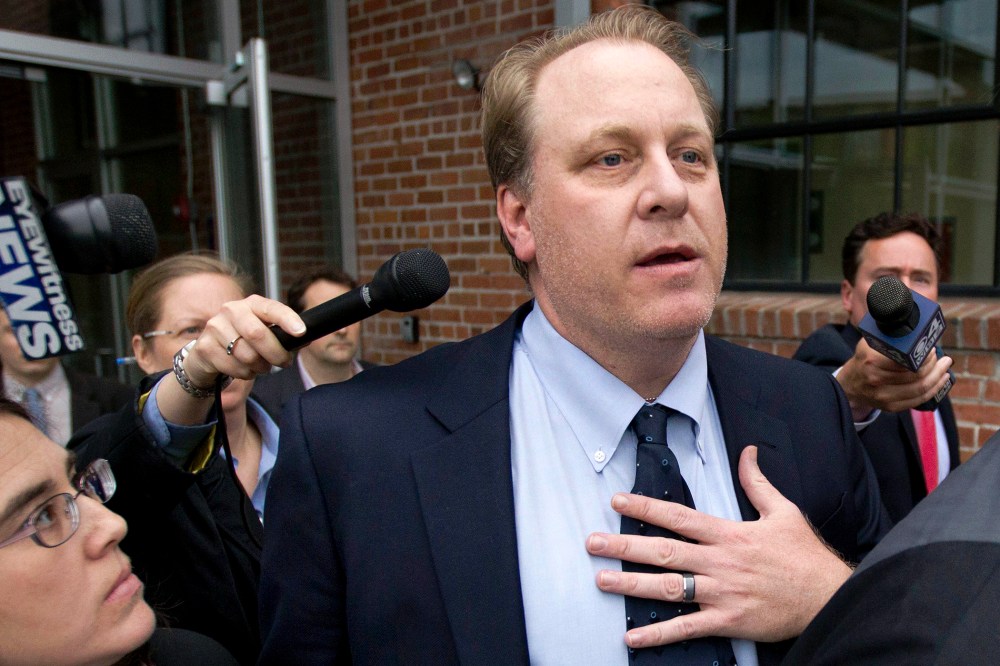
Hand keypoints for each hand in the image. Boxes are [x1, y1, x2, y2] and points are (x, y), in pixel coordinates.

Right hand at [182, 294, 303, 385]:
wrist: (208, 353)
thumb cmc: (244, 341)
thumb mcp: (264, 332)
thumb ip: (284, 334)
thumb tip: (307, 338)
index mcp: (251, 303)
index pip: (271, 308)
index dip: (287, 319)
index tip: (301, 332)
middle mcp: (231, 310)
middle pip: (257, 334)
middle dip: (276, 353)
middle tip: (283, 362)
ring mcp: (215, 327)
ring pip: (247, 355)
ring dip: (260, 367)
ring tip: (260, 365)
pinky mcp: (204, 347)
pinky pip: (234, 367)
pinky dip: (245, 374)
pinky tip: (243, 368)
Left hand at [585, 446, 851, 647]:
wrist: (831, 597)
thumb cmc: (805, 556)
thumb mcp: (783, 511)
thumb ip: (757, 483)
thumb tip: (747, 451)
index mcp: (729, 534)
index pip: (678, 517)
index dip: (645, 508)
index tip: (617, 502)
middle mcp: (720, 562)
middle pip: (664, 551)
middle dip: (624, 546)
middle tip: (592, 543)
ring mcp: (722, 593)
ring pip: (669, 587)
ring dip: (632, 585)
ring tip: (601, 580)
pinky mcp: (728, 621)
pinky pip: (687, 628)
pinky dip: (659, 633)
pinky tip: (632, 636)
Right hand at [837, 338, 952, 416]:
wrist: (850, 384)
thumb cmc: (864, 360)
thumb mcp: (869, 344)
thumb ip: (888, 338)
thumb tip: (914, 331)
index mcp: (872, 361)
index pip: (907, 361)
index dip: (924, 356)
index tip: (931, 349)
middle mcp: (877, 380)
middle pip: (917, 376)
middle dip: (934, 366)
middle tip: (942, 358)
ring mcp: (884, 397)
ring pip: (920, 389)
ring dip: (938, 378)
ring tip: (945, 368)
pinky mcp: (890, 407)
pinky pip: (918, 400)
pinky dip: (933, 390)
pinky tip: (941, 380)